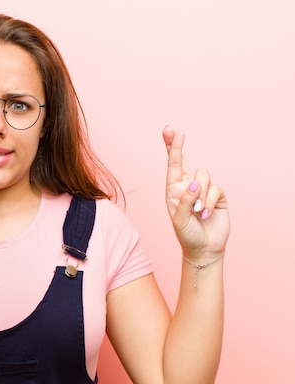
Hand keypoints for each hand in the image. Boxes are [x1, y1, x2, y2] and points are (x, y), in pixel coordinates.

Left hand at [163, 126, 229, 261]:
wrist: (204, 248)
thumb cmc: (187, 234)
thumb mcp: (179, 219)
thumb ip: (184, 200)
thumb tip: (194, 182)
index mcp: (173, 190)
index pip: (172, 165)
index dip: (171, 147)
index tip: (170, 131)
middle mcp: (187, 186)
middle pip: (184, 160)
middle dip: (178, 145)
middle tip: (177, 131)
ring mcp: (203, 190)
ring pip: (203, 176)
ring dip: (199, 194)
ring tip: (196, 211)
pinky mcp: (217, 195)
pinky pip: (214, 189)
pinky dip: (208, 202)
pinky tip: (205, 214)